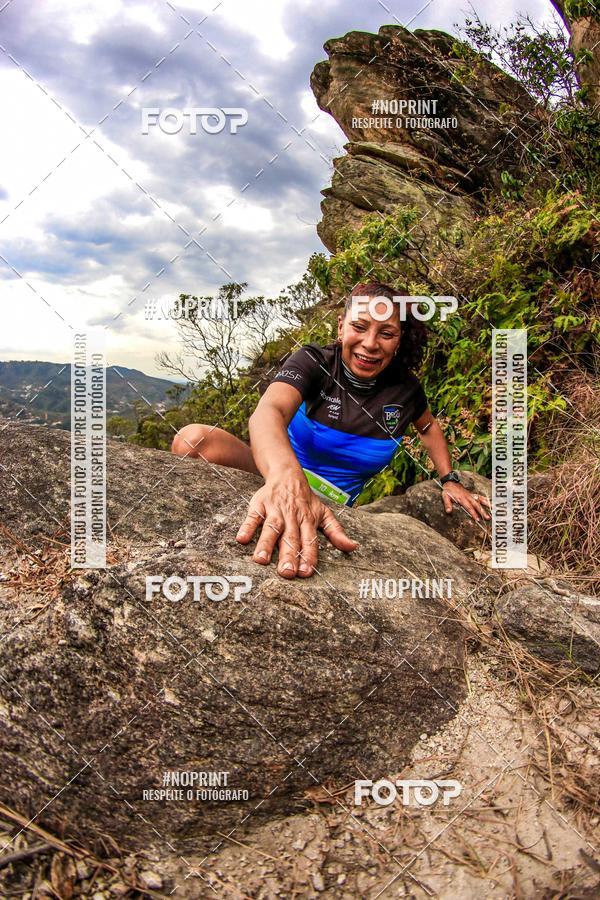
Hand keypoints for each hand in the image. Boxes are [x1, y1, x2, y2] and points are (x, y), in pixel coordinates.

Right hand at [235, 475, 357, 577]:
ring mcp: (275, 510)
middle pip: (290, 538)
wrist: (288, 475)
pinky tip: (242, 539)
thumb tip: (352, 548)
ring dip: (265, 544)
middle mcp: (292, 517)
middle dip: (288, 555)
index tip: (305, 573)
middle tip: (286, 573)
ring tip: (260, 560)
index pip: (309, 541)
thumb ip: (337, 532)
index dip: (308, 556)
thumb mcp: (324, 514)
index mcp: (308, 521)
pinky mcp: (259, 505)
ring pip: (271, 529)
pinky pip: (253, 517)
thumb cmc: (306, 500)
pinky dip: (247, 527)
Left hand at [441, 482, 490, 522]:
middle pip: (476, 505)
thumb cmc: (448, 491)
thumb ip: (447, 504)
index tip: (478, 519)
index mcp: (462, 499)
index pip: (469, 507)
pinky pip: (480, 497)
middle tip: (487, 518)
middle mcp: (468, 497)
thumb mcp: (445, 497)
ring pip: (480, 500)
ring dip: (487, 504)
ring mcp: (471, 495)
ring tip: (494, 509)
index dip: (473, 513)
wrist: (450, 482)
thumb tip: (448, 511)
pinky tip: (491, 503)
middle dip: (482, 512)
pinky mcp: (472, 494)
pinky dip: (486, 499)